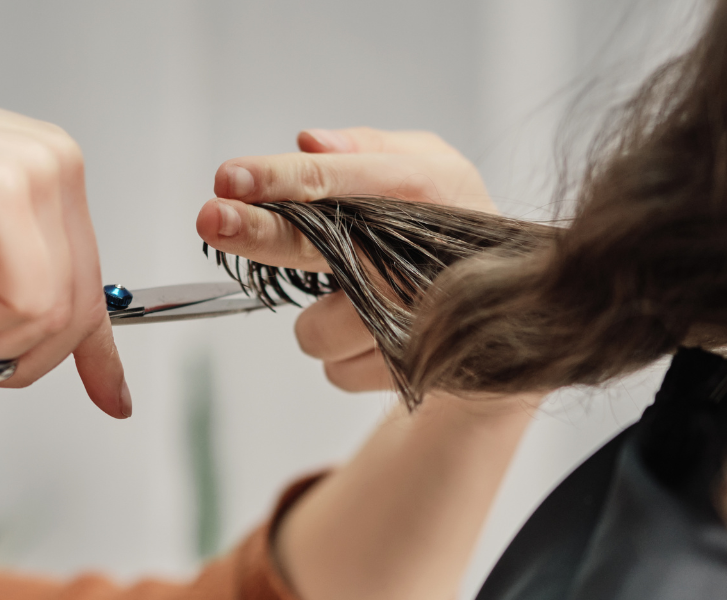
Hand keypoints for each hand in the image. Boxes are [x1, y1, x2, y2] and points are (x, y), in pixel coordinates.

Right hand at [0, 51, 127, 416]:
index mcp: (44, 173)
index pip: (91, 279)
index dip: (99, 351)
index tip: (112, 398)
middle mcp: (55, 164)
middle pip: (80, 307)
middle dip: (18, 357)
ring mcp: (39, 172)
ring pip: (59, 313)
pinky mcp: (7, 192)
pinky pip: (31, 303)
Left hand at [196, 127, 492, 392]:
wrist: (513, 320)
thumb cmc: (450, 225)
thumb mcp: (426, 166)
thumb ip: (367, 149)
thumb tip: (308, 141)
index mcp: (425, 187)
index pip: (336, 177)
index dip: (279, 178)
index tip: (228, 177)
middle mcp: (420, 254)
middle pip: (319, 244)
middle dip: (259, 233)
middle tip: (212, 218)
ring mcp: (420, 319)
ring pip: (316, 330)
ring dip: (319, 321)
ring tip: (359, 307)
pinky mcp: (414, 372)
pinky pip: (337, 371)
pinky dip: (344, 357)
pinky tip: (377, 338)